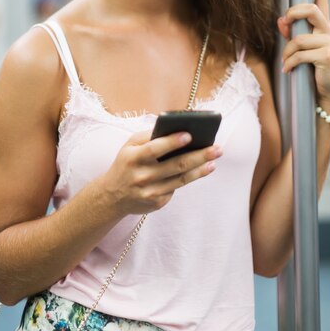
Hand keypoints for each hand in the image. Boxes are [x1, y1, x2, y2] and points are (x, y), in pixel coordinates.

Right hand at [99, 128, 222, 215]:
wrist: (112, 196)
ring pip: (181, 179)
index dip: (172, 142)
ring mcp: (150, 192)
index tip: (189, 135)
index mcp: (133, 158)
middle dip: (199, 156)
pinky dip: (191, 177)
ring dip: (201, 169)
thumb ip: (148, 136)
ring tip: (214, 160)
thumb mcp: (129, 146)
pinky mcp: (157, 202)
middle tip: (217, 148)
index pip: (154, 148)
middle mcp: (142, 176)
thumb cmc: (126, 163)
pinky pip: (177, 188)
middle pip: (175, 165)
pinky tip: (203, 169)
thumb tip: (175, 128)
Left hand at [277, 0, 329, 114]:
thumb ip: (290, 34)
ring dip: (286, 52)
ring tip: (285, 63)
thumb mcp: (300, 51)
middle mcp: (328, 32)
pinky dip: (290, 63)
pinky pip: (300, 54)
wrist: (327, 93)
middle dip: (292, 13)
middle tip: (283, 25)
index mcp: (322, 28)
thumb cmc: (312, 70)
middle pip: (311, 10)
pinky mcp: (327, 56)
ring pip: (299, 38)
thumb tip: (279, 20)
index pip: (322, 2)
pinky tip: (287, 70)